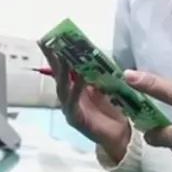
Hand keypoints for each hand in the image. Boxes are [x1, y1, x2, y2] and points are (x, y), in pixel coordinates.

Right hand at [38, 45, 130, 162]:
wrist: (121, 134)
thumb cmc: (114, 108)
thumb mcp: (107, 85)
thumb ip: (99, 73)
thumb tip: (95, 53)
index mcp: (76, 85)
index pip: (64, 66)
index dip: (56, 52)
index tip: (49, 37)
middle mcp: (70, 95)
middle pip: (58, 74)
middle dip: (54, 58)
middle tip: (50, 43)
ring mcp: (70, 107)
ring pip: (63, 87)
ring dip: (63, 72)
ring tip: (64, 57)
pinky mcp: (75, 119)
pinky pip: (73, 103)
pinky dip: (77, 90)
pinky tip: (79, 80)